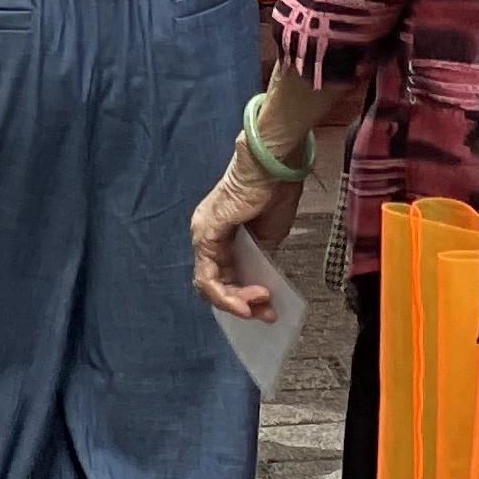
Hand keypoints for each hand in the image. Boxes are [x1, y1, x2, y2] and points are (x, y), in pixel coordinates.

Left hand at [189, 138, 307, 320]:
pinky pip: (208, 275)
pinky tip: (247, 301)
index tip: (267, 308)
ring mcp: (203, 234)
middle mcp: (206, 234)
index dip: (244, 295)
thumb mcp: (269, 236)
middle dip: (242, 303)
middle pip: (216, 283)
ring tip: (259, 307)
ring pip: (210, 284)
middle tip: (266, 313)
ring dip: (236, 301)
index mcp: (221, 232)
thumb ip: (259, 258)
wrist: (273, 165)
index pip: (224, 274)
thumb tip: (259, 280)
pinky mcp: (206, 234)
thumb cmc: (275, 190)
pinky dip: (227, 294)